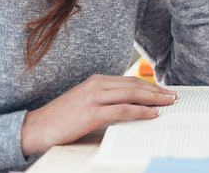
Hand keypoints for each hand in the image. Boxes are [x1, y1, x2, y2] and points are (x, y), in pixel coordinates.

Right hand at [21, 75, 176, 155]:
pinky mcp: (92, 112)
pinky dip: (141, 111)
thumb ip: (105, 100)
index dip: (149, 85)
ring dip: (154, 99)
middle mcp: (97, 84)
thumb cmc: (61, 118)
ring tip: (169, 103)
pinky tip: (153, 114)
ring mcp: (95, 97)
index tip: (164, 91)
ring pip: (132, 94)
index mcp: (97, 80)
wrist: (35, 128)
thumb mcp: (86, 102)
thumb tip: (130, 105)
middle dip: (157, 91)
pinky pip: (124, 109)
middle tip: (173, 96)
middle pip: (135, 85)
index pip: (130, 80)